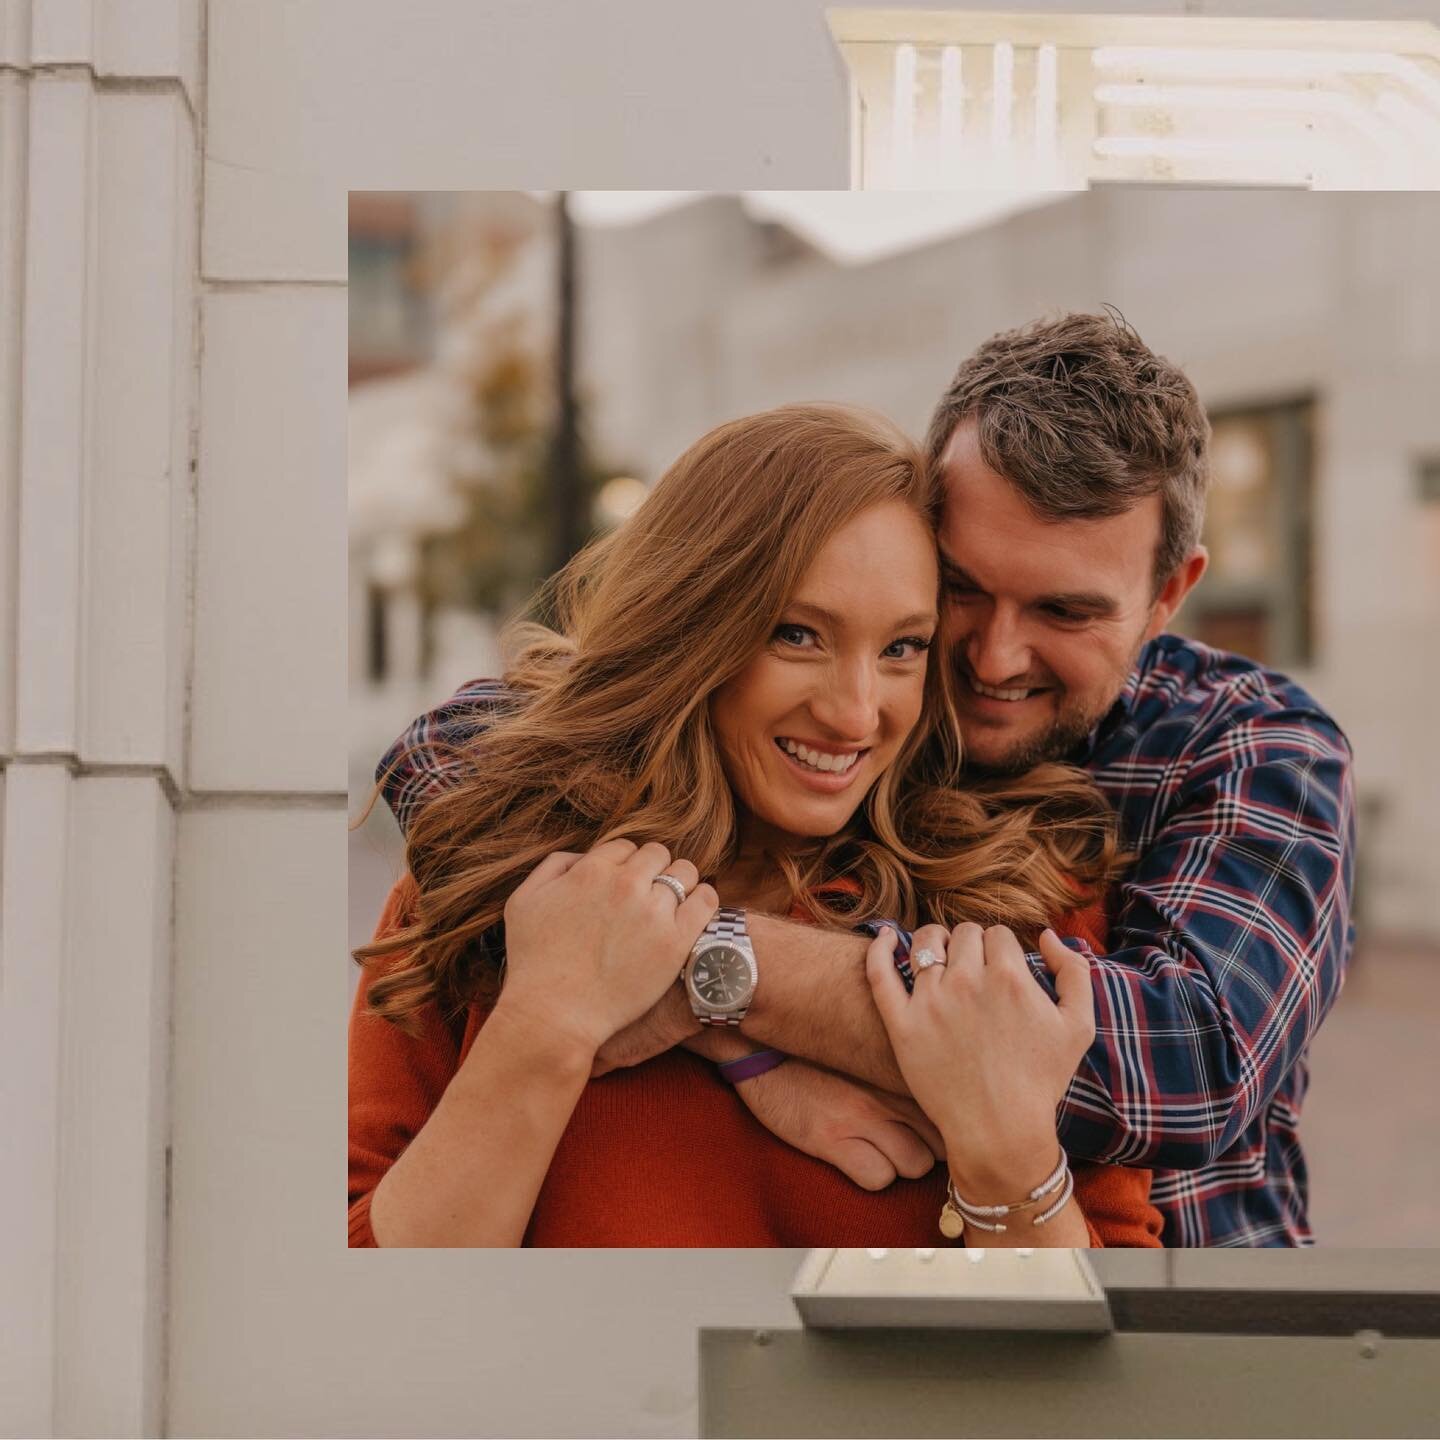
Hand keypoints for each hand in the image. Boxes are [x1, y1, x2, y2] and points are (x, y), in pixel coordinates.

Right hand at [497, 839, 717, 1059]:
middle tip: (645, 896)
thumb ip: (554, 867)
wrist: (554, 1014)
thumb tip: (586, 857)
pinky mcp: (675, 941)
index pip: (624, 847)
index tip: (622, 886)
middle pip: (656, 854)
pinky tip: (694, 910)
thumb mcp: (524, 901)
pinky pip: (706, 900)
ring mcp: (653, 912)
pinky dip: (703, 899)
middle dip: (651, 870)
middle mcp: (625, 884)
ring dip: (679, 882)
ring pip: (684, 873)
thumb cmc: (533, 963)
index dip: (623, 865)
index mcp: (591, 870)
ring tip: (670, 904)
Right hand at [734, 1058, 945, 1190]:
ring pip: (917, 1164)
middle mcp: (886, 1087)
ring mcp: (860, 1114)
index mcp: (897, 1061)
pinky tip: (857, 1156)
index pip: (949, 1100)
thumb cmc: (814, 1042)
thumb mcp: (866, 1038)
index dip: (949, 1116)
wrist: (759, 1043)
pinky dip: (873, 1173)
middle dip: (933, 1143)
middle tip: (914, 1138)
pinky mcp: (831, 1139)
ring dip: (904, 1161)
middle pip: (942, 1137)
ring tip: (884, 1146)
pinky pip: (878, 1178)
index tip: (944, 1120)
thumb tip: (935, 1074)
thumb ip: (902, 1056)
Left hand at [865, 923, 1094, 1194]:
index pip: (998, 934)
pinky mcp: (902, 1023)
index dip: (1001, 949)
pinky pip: (880, 971)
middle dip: (973, 945)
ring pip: (927, 943)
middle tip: (975, 970)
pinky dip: (881, 947)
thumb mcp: (1079, 1026)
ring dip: (936, 942)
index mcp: (1009, 977)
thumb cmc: (1041, 1081)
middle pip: (964, 934)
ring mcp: (930, 1001)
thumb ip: (1074, 972)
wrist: (999, 1130)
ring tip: (941, 957)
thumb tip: (1045, 935)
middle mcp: (967, 982)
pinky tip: (887, 937)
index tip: (1000, 969)